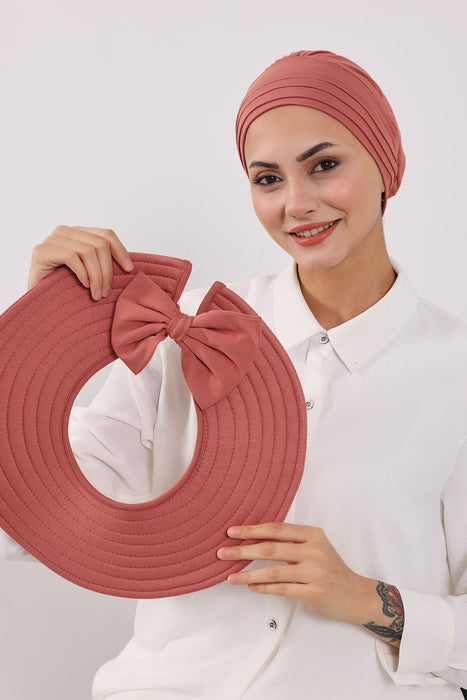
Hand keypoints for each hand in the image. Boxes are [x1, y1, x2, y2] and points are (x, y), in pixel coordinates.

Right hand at [28, 225, 133, 299]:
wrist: (38, 302)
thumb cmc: (65, 289)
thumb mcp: (89, 272)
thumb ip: (102, 262)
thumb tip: (130, 266)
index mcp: (78, 233)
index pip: (106, 234)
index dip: (121, 251)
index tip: (129, 270)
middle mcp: (64, 232)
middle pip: (99, 244)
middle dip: (107, 270)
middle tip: (106, 292)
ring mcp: (51, 240)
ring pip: (87, 251)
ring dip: (97, 276)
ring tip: (97, 295)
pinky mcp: (40, 251)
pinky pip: (71, 257)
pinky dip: (82, 273)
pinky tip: (83, 286)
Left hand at [217, 522, 375, 625]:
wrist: (356, 595)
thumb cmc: (330, 570)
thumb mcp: (316, 548)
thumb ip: (292, 542)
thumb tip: (256, 539)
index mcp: (313, 534)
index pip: (276, 529)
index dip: (252, 529)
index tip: (231, 531)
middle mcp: (314, 550)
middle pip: (270, 548)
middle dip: (243, 550)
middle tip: (221, 552)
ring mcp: (315, 571)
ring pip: (273, 571)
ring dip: (247, 575)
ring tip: (230, 577)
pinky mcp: (314, 592)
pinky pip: (282, 589)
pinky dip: (263, 588)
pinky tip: (250, 588)